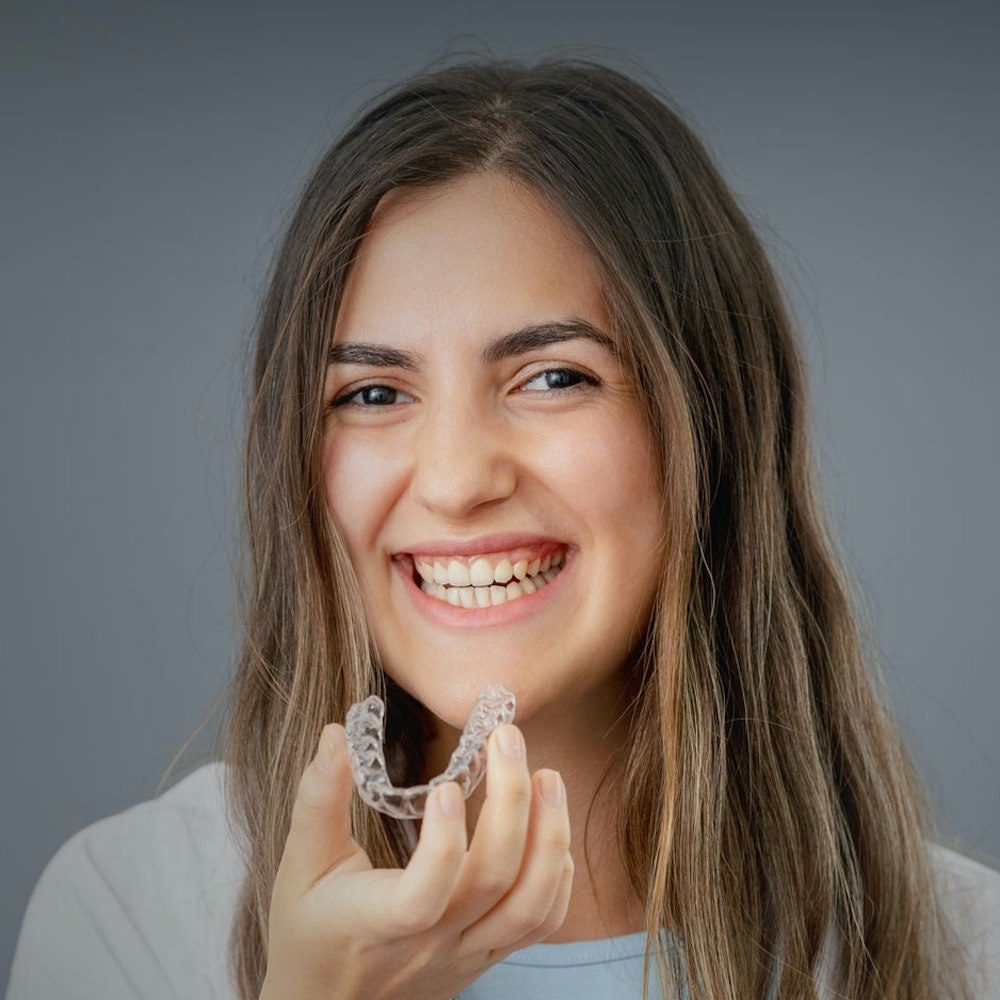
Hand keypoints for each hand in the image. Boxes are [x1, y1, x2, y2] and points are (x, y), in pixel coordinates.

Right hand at [259, 722, 572, 999]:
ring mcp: (468, 952)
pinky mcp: (488, 955)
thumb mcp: (301, 865)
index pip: (423, 895)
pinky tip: (550, 826)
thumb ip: (318, 800)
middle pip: (493, 881)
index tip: (447, 784)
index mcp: (378, 921)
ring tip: (547, 777)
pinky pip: (541, 923)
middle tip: (508, 739)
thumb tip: (336, 735)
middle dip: (511, 801)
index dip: (443, 842)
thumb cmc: (310, 931)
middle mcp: (431, 942)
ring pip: (531, 905)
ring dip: (549, 836)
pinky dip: (557, 874)